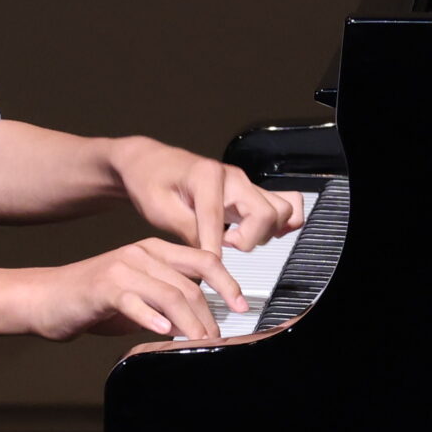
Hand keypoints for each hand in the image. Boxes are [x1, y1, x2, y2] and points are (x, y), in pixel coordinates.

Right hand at [19, 239, 250, 342]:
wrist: (46, 297)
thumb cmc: (91, 299)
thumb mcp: (137, 296)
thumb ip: (166, 302)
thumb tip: (198, 323)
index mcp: (153, 251)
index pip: (203, 260)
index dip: (227, 283)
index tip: (242, 306)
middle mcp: (140, 254)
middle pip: (189, 283)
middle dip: (209, 316)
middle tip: (215, 341)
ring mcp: (122, 268)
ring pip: (169, 294)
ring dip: (189, 323)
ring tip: (197, 343)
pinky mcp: (103, 287)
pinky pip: (134, 301)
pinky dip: (152, 318)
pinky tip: (164, 333)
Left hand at [108, 138, 308, 252]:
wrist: (148, 162)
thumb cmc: (149, 180)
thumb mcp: (160, 209)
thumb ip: (189, 232)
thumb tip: (210, 257)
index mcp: (207, 176)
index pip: (219, 220)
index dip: (213, 249)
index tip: (209, 269)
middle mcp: (233, 177)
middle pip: (266, 214)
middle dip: (248, 240)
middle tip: (224, 246)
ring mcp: (244, 183)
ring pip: (281, 209)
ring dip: (265, 232)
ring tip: (237, 240)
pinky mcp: (248, 192)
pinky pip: (283, 204)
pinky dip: (282, 222)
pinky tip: (261, 234)